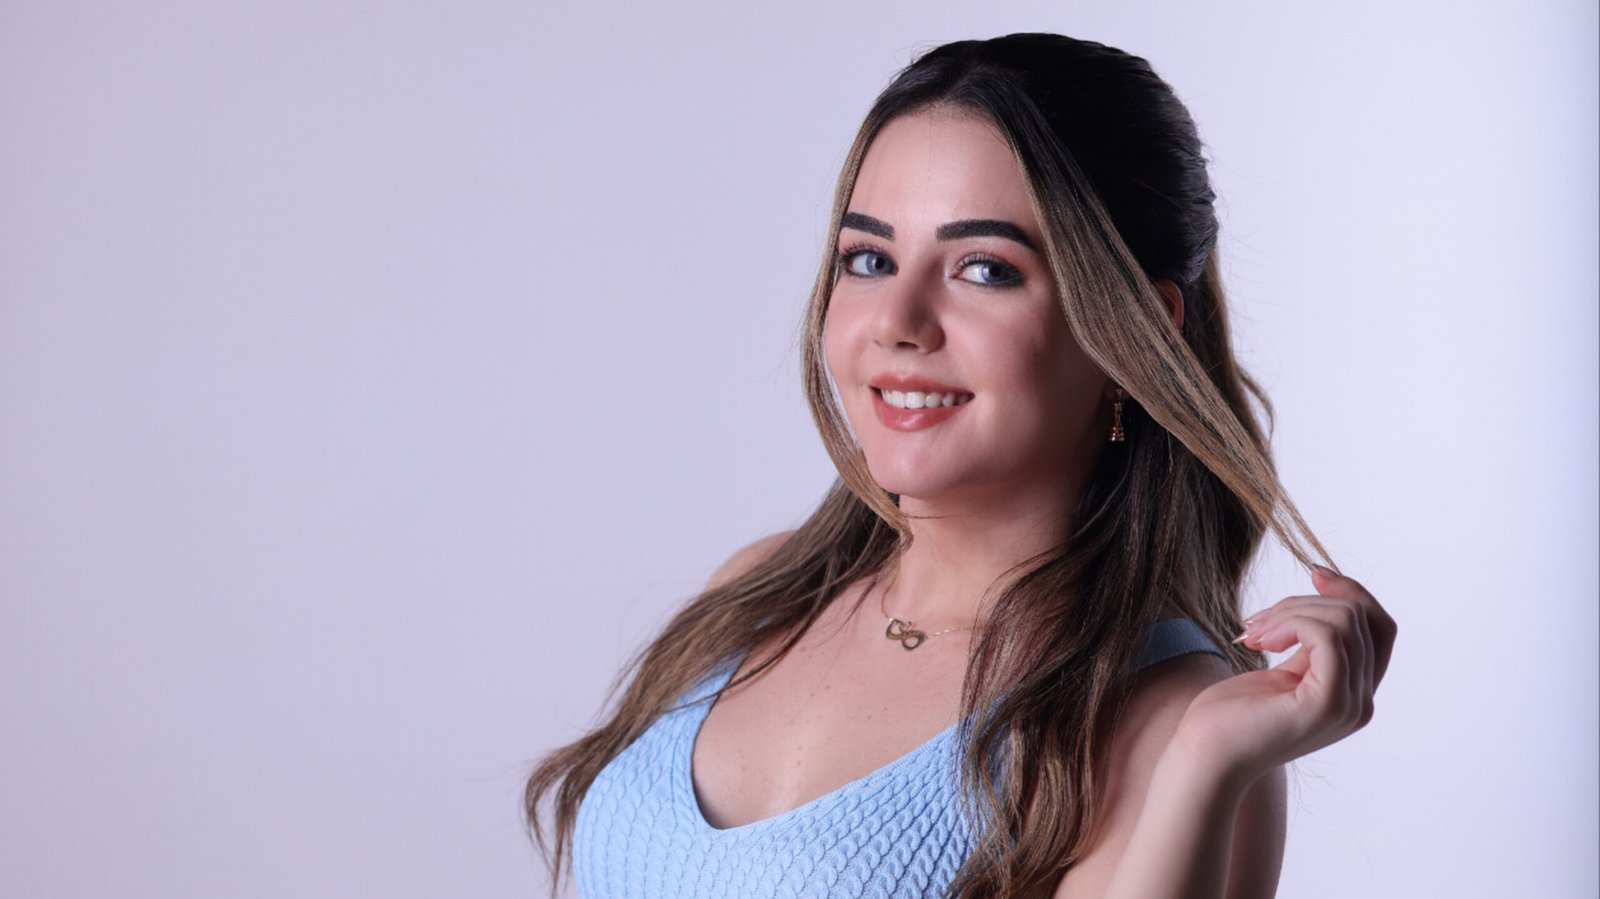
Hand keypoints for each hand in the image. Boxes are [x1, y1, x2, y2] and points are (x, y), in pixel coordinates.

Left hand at [1173, 566, 1397, 786]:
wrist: (1205, 758)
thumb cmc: (1231, 715)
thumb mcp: (1282, 670)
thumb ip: (1312, 645)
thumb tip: (1326, 591)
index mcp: (1353, 693)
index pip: (1380, 628)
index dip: (1352, 592)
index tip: (1313, 575)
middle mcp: (1361, 703)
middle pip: (1364, 618)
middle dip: (1308, 601)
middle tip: (1257, 622)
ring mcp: (1348, 706)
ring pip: (1344, 621)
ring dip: (1291, 610)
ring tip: (1253, 634)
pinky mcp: (1326, 704)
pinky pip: (1327, 635)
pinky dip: (1291, 622)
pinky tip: (1260, 642)